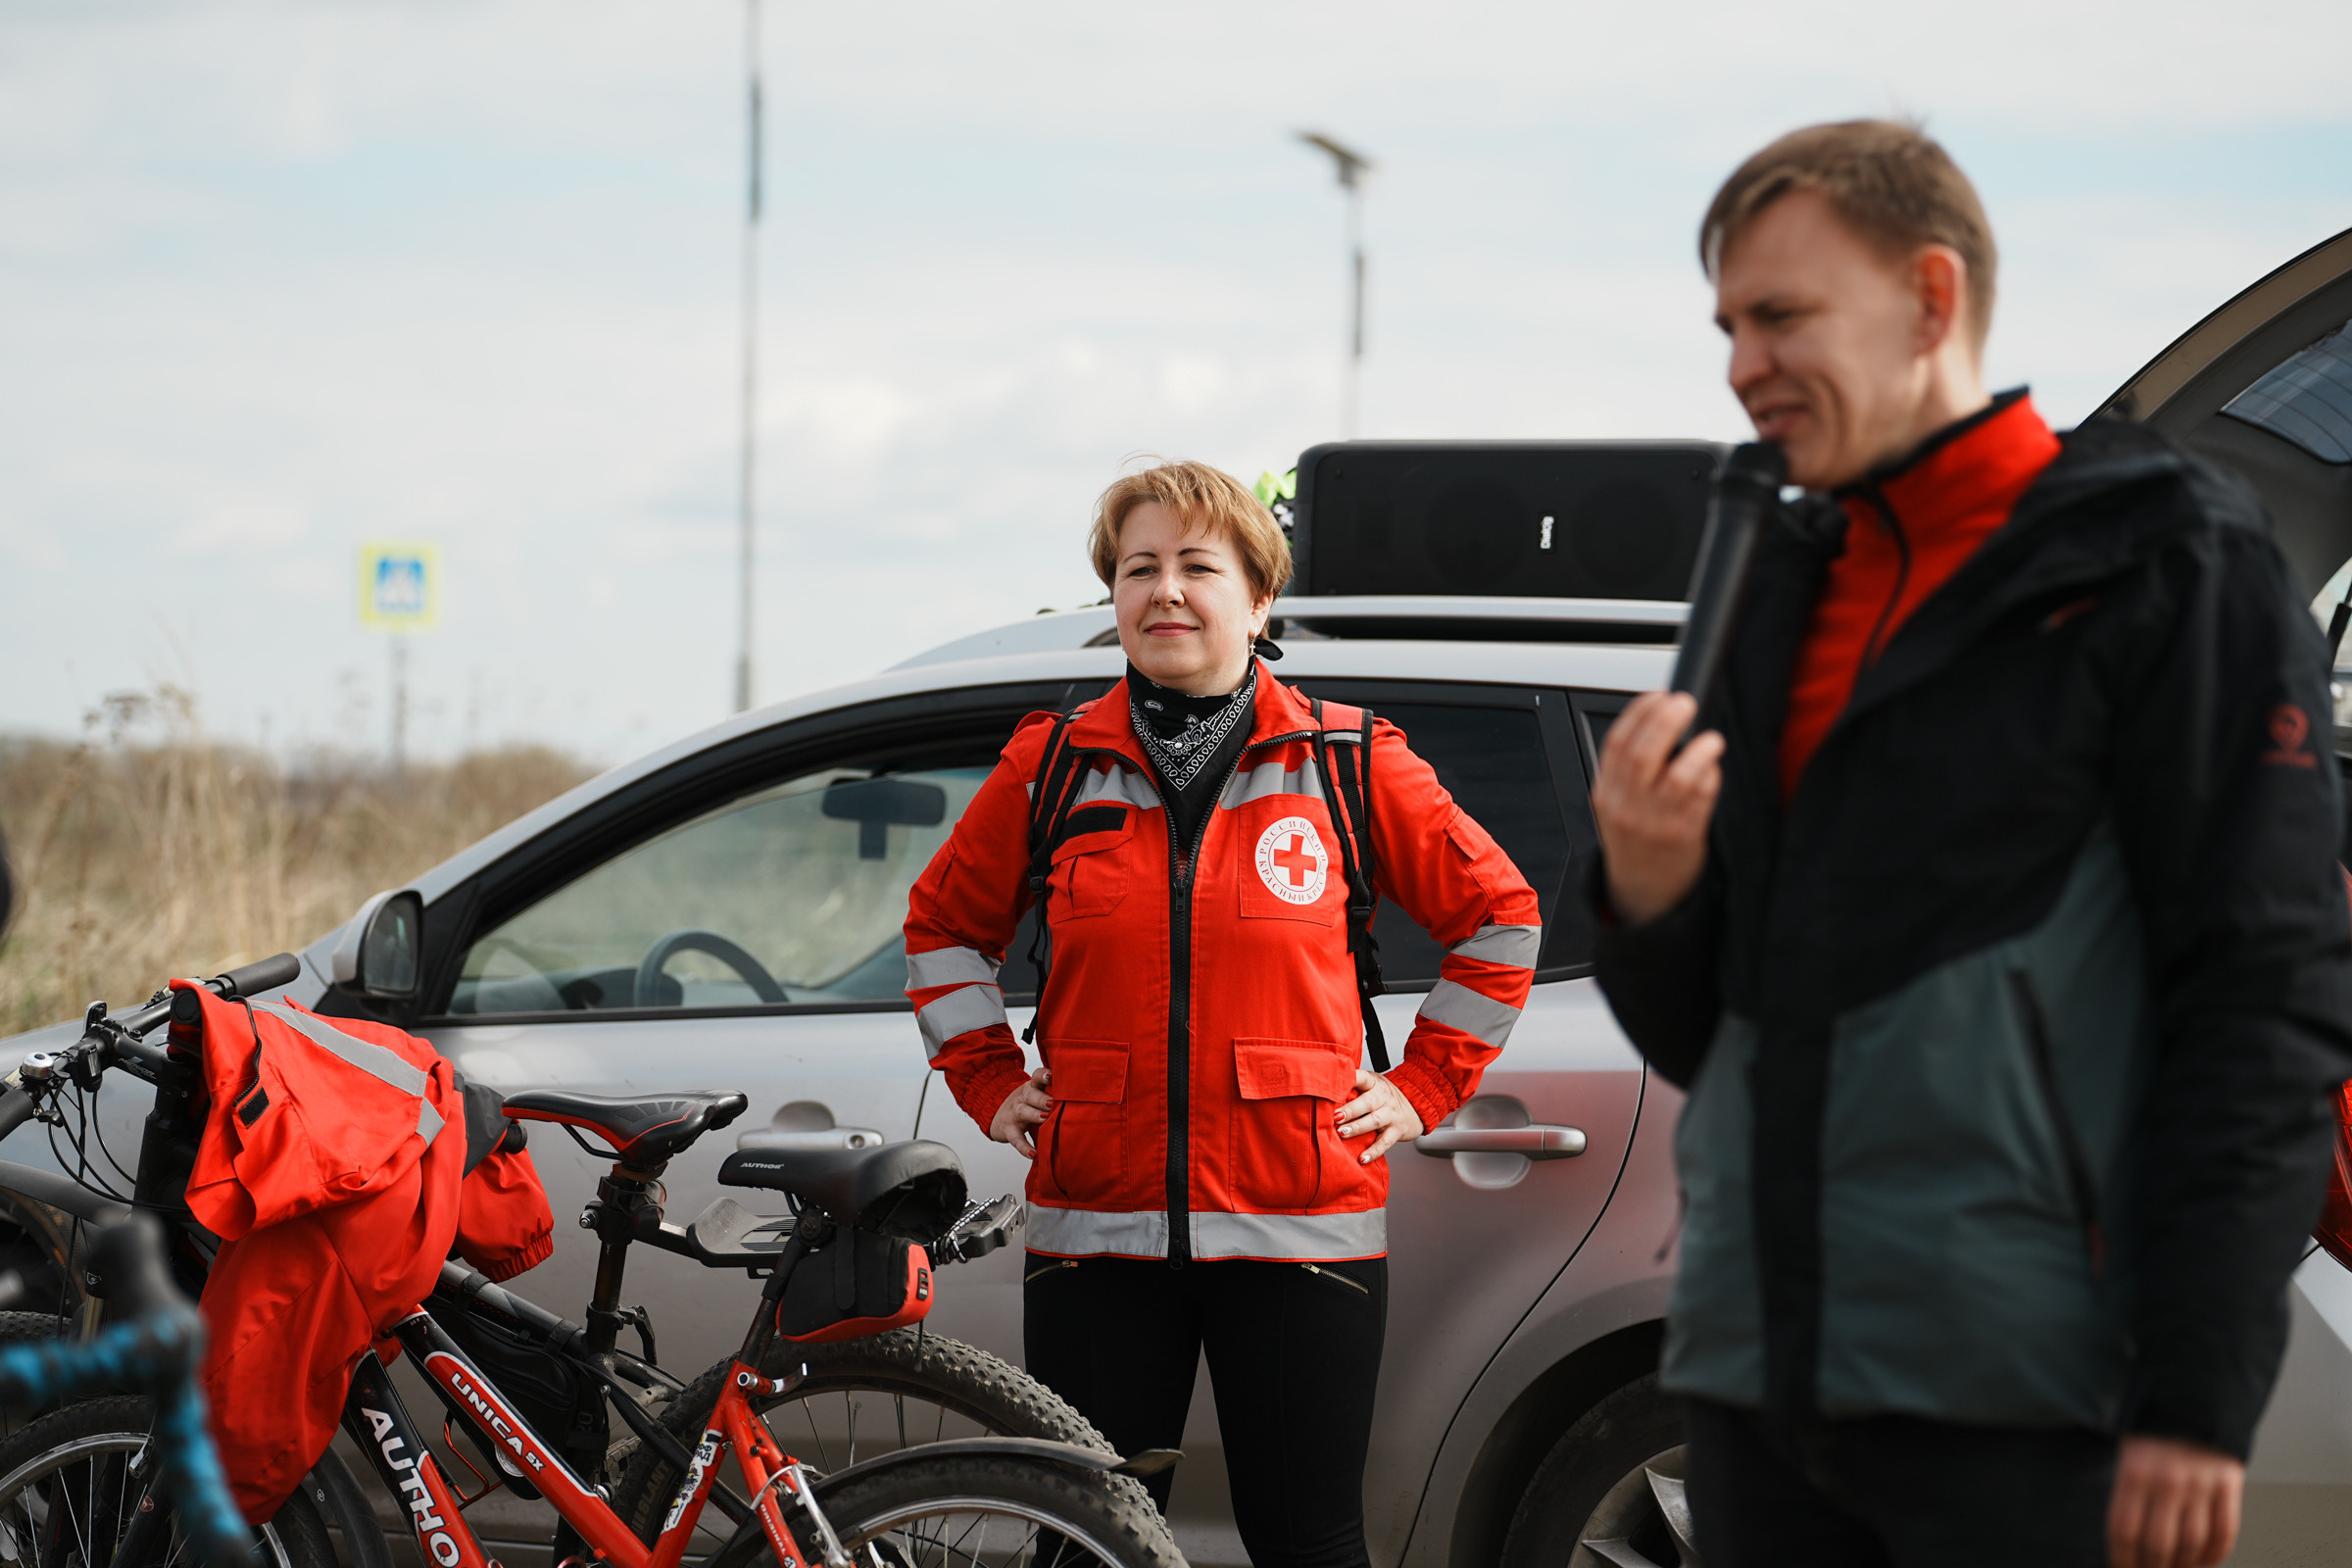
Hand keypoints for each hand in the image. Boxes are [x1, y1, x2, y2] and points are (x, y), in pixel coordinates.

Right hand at [988, 1068, 1052, 1159]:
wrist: (997, 1117)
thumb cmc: (1027, 1105)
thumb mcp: (1036, 1094)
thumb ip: (1053, 1094)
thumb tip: (1081, 1098)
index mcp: (1031, 1087)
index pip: (1037, 1076)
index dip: (1044, 1075)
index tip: (1052, 1075)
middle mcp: (1022, 1098)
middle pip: (1030, 1094)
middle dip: (1042, 1098)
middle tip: (1053, 1102)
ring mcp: (1013, 1114)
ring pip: (1022, 1111)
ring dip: (1034, 1115)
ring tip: (1045, 1119)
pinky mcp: (1008, 1130)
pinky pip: (1016, 1139)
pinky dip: (1024, 1147)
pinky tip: (1033, 1153)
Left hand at [1335, 1070, 1424, 1162]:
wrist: (1416, 1104)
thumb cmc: (1385, 1095)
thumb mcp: (1372, 1084)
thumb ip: (1354, 1086)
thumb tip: (1325, 1089)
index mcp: (1375, 1083)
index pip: (1362, 1078)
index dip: (1350, 1079)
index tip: (1335, 1086)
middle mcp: (1384, 1097)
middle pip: (1367, 1102)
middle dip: (1350, 1110)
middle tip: (1335, 1116)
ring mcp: (1392, 1114)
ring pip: (1375, 1121)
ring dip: (1357, 1128)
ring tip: (1342, 1133)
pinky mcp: (1397, 1130)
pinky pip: (1386, 1142)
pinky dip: (1374, 1151)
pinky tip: (1363, 1158)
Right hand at [1591, 690, 1723, 925]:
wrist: (1642, 892)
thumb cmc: (1634, 841)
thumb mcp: (1616, 804)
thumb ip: (1629, 769)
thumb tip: (1661, 719)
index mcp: (1606, 794)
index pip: (1616, 743)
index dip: (1638, 712)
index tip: (1658, 694)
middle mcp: (1627, 808)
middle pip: (1642, 754)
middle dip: (1665, 721)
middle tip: (1685, 703)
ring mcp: (1655, 824)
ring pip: (1676, 778)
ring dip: (1697, 751)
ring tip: (1710, 738)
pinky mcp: (1684, 837)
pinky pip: (1701, 800)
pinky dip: (1710, 777)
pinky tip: (1714, 767)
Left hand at [2108, 1435, 2242, 1567]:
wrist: (2197, 1395)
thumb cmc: (2156, 1426)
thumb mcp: (2129, 1449)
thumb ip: (2127, 1489)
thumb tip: (2126, 1539)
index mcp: (2134, 1470)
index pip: (2123, 1531)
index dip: (2123, 1560)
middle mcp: (2167, 1479)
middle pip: (2159, 1545)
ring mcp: (2201, 1483)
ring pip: (2192, 1544)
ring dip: (2184, 1566)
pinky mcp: (2229, 1484)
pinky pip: (2224, 1532)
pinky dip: (2215, 1555)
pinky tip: (2203, 1562)